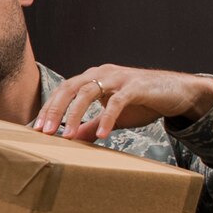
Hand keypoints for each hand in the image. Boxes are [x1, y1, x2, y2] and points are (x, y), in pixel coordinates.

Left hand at [32, 64, 212, 141]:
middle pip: (70, 88)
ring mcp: (118, 78)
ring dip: (75, 114)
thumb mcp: (112, 116)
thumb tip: (73, 139)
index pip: (64, 91)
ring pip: (88, 92)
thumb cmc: (143, 102)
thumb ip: (92, 124)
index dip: (49, 108)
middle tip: (44, 131)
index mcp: (93, 78)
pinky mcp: (136, 87)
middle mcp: (102, 73)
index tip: (36, 129)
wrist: (177, 92)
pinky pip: (117, 102)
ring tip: (68, 136)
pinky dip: (107, 118)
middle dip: (55, 110)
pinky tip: (101, 135)